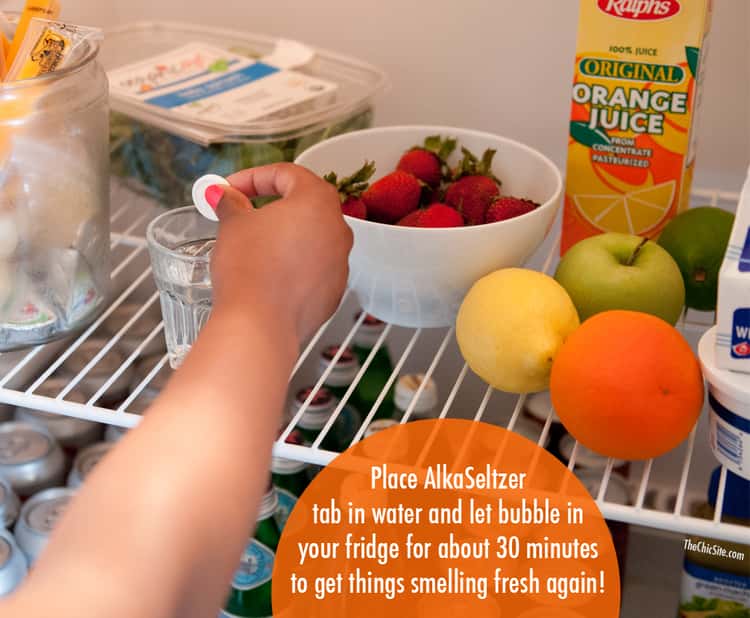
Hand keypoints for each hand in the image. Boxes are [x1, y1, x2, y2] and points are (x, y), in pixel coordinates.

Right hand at [208, 163, 351, 343]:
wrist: (261, 325)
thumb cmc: (250, 267)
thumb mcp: (233, 224)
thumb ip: (232, 202)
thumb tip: (226, 196)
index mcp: (318, 201)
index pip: (287, 174)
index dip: (253, 177)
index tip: (230, 188)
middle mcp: (338, 229)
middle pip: (305, 206)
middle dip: (271, 206)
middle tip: (242, 213)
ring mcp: (340, 263)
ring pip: (311, 239)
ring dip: (284, 237)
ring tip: (253, 246)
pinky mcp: (334, 292)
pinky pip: (313, 269)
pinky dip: (293, 265)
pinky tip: (268, 275)